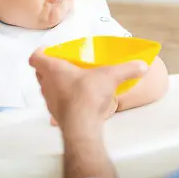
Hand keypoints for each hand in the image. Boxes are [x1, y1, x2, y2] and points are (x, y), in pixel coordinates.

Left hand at [29, 49, 147, 131]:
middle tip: (66, 64)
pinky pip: (57, 103)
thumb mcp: (110, 76)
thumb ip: (127, 69)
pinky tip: (79, 100)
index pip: (35, 57)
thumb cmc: (87, 95)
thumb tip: (143, 65)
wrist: (82, 127)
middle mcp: (46, 85)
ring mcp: (50, 102)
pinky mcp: (57, 115)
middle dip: (50, 68)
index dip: (41, 52)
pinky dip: (64, 99)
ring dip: (56, 84)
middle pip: (40, 73)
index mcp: (53, 69)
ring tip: (74, 81)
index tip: (50, 50)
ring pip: (47, 89)